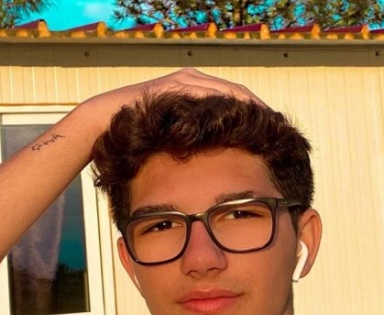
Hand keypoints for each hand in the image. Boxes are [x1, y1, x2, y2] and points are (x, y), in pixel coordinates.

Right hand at [78, 68, 265, 140]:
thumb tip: (219, 167)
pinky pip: (212, 95)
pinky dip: (230, 107)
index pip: (237, 102)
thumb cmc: (135, 138)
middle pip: (240, 95)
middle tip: (283, 131)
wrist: (101, 124)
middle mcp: (194, 80)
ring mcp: (186, 80)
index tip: (277, 135)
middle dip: (262, 112)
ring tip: (271, 128)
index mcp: (197, 92)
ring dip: (252, 109)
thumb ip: (194, 144)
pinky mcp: (177, 84)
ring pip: (230, 93)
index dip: (258, 117)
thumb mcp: (172, 141)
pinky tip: (245, 122)